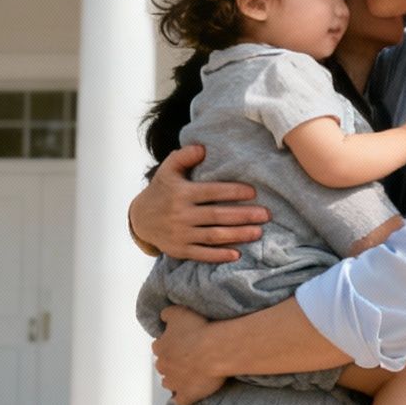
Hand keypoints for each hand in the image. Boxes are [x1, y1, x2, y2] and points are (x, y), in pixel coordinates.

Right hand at [130, 145, 265, 263]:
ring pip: (213, 236)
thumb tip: (203, 148)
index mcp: (181, 193)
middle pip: (217, 216)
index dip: (232, 192)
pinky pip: (202, 254)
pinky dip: (219, 256)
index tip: (253, 192)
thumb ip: (184, 156)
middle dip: (243, 215)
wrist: (140, 219)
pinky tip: (237, 254)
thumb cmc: (161, 190)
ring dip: (237, 235)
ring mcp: (180, 234)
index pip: (211, 192)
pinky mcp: (180, 250)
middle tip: (266, 215)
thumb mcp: (168, 169)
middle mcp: (181, 214)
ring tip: (258, 232)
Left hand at [152, 305, 223, 404]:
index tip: (180, 342)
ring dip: (176, 379)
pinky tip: (189, 394)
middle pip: (163, 365)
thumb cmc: (199, 330)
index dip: (170, 344)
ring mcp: (174, 383)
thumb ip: (167, 314)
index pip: (159, 346)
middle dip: (172, 362)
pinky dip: (184, 398)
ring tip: (189, 374)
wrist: (216, 350)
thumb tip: (163, 317)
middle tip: (187, 356)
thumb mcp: (179, 312)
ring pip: (169, 383)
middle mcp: (164, 366)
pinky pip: (181, 401)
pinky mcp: (186, 395)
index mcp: (161, 347)